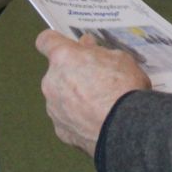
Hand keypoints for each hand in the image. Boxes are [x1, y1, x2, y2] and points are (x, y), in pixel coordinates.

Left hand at [35, 30, 151, 155]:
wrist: (125, 129)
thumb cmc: (123, 87)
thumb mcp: (119, 59)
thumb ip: (97, 51)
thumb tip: (86, 45)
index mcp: (63, 57)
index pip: (45, 41)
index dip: (54, 42)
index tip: (65, 47)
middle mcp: (51, 81)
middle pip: (57, 72)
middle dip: (72, 74)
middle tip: (96, 81)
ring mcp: (53, 108)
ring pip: (60, 97)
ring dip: (74, 98)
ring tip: (100, 106)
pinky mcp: (60, 131)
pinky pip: (66, 119)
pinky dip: (77, 120)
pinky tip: (96, 122)